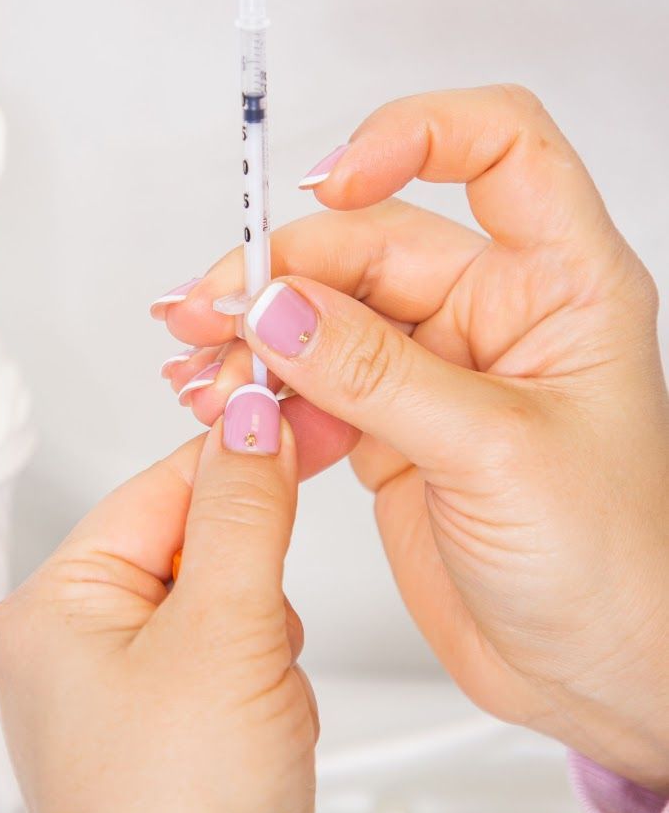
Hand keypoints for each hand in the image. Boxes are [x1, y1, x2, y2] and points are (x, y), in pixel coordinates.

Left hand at [0, 415, 323, 812]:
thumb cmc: (185, 812)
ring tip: (252, 711)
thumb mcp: (228, 630)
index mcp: (49, 605)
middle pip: (192, 547)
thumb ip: (245, 509)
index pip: (160, 487)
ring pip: (220, 606)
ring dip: (261, 645)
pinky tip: (255, 740)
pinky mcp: (151, 734)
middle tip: (259, 644)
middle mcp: (62, 643)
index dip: (241, 462)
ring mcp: (105, 693)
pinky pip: (222, 664)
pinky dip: (258, 689)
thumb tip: (253, 414)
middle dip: (252, 593)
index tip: (307, 426)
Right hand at [159, 86, 668, 791]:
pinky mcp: (392, 423)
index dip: (413, 135)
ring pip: (326, 309)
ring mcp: (439, 365)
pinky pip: (310, 377)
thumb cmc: (613, 568)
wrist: (597, 677)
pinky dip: (259, 387)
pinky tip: (221, 404)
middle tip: (211, 311)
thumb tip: (276, 305)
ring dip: (254, 328)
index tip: (331, 180)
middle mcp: (497, 310)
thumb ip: (376, 375)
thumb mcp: (494, 455)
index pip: (498, 145)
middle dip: (282, 269)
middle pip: (371, 241)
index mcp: (561, 285)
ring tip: (197, 362)